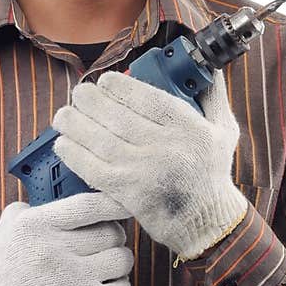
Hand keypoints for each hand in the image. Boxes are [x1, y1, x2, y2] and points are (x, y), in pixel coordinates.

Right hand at [0, 190, 134, 285]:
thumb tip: (71, 199)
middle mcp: (56, 248)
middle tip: (107, 242)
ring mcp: (71, 278)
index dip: (115, 204)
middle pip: (112, 234)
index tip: (126, 205)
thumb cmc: (3, 263)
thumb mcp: (11, 222)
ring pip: (121, 261)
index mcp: (40, 223)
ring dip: (120, 261)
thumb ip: (39, 206)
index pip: (90, 205)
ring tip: (109, 263)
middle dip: (115, 236)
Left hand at [52, 69, 248, 260]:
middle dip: (90, 102)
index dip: (120, 87)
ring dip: (76, 126)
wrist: (206, 222)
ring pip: (102, 141)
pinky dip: (75, 156)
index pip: (149, 99)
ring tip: (63, 116)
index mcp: (189, 128)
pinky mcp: (129, 193)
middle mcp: (167, 148)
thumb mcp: (223, 130)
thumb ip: (212, 95)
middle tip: (78, 93)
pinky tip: (63, 144)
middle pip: (118, 118)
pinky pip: (94, 170)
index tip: (104, 81)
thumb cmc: (212, 173)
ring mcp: (146, 172)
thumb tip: (204, 63)